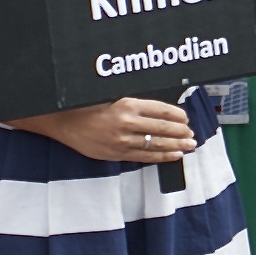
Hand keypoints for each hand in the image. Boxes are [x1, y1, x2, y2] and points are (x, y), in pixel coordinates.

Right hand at [33, 95, 196, 167]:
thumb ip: (134, 104)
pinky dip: (161, 156)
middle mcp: (126, 122)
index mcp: (126, 104)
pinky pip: (143, 157)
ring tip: (189, 145)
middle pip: (162, 128)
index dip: (177, 115)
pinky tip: (173, 155)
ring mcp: (121, 140)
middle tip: (192, 134)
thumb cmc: (87, 106)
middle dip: (181, 132)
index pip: (160, 110)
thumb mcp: (111, 96)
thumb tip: (160, 112)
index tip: (185, 118)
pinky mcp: (116, 154)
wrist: (63, 121)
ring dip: (176, 145)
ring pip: (155, 144)